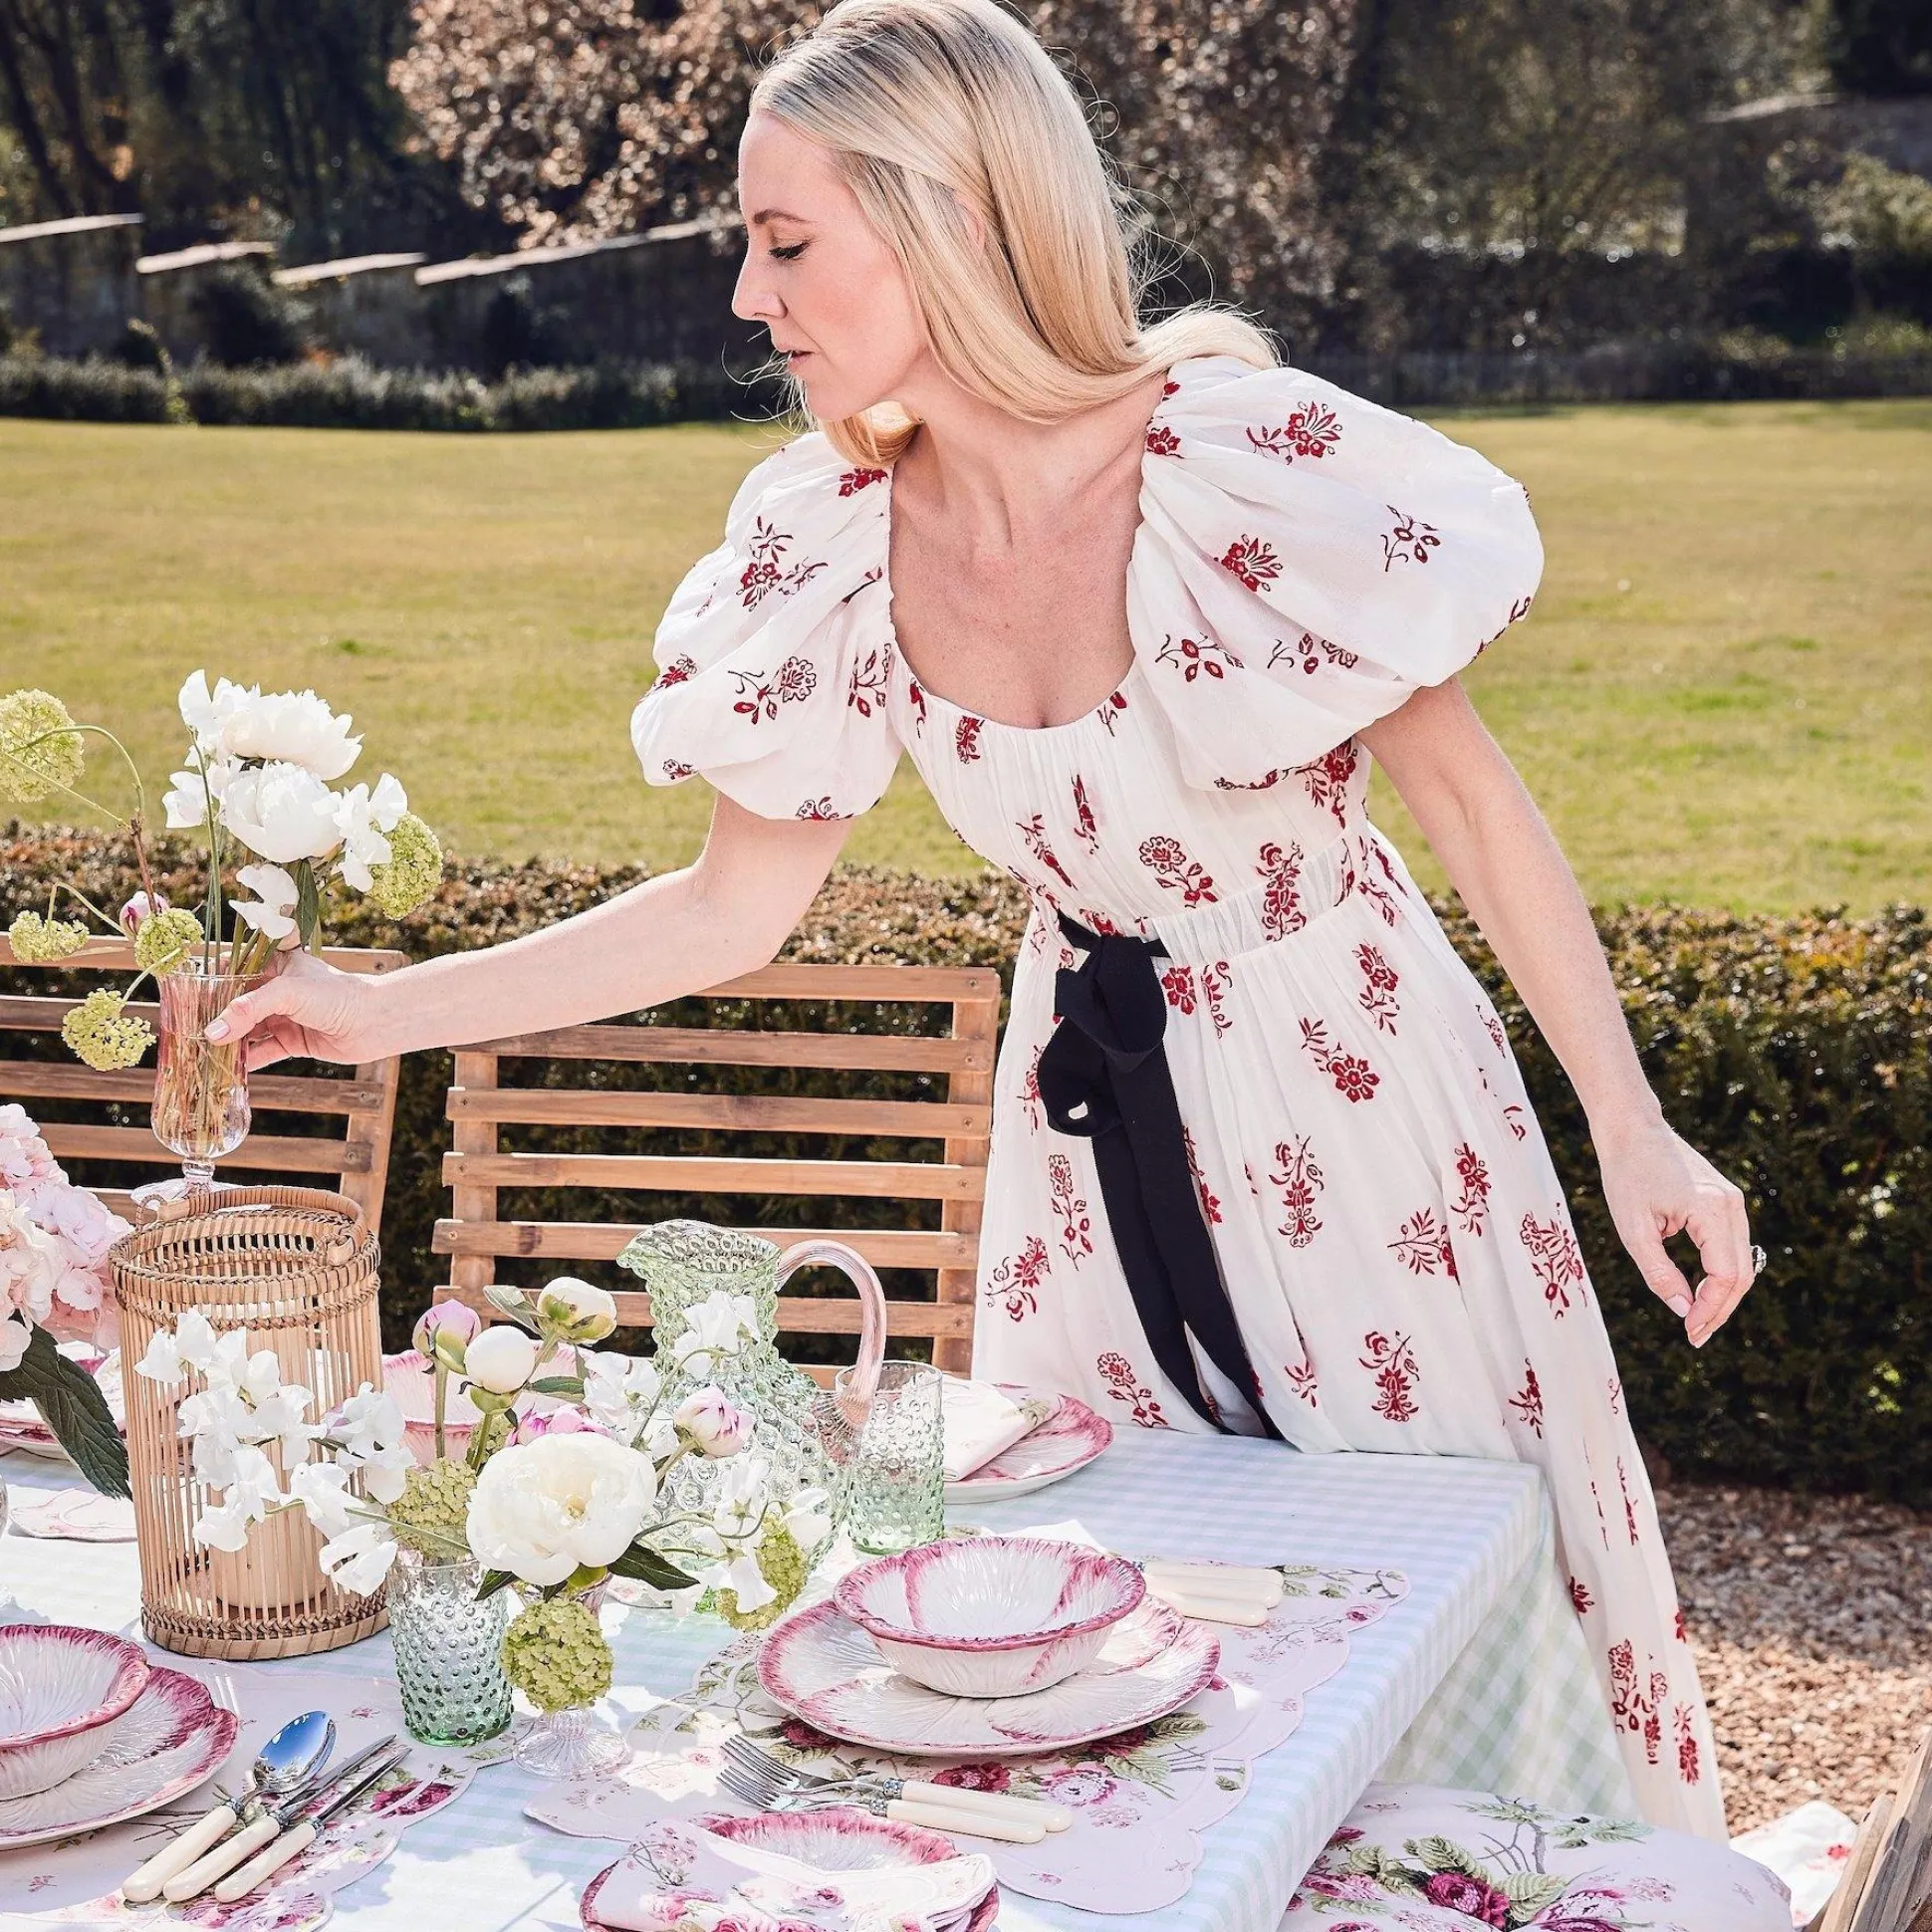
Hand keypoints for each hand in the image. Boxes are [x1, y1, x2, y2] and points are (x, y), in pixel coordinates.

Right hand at [202, 948, 393, 1070]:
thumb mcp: (288, 992)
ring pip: (247, 1029)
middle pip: (236, 1003)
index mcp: (276, 964)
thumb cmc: (337, 995)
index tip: (183, 997)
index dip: (209, 982)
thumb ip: (249, 1009)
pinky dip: (244, 1060)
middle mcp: (278, 989)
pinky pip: (261, 1051)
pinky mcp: (292, 1040)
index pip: (233, 969)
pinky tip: (225, 1070)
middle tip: (185, 1031)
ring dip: (227, 1042)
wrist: (376, 1022)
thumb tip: (214, 1033)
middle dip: (214, 1017)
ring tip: (199, 1053)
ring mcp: (284, 1016)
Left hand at [1597, 1117, 1756, 1346]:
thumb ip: (1658, 1272)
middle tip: (1695, 1335)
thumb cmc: (1626, 1174)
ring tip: (1697, 1320)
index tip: (1690, 1331)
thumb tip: (1682, 1310)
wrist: (1632, 1129)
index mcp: (1713, 1210)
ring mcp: (1733, 1202)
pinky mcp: (1726, 1201)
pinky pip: (1732, 1247)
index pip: (1726, 1275)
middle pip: (1742, 1274)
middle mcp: (1733, 1206)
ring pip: (1741, 1262)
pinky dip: (1720, 1274)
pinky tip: (1699, 1293)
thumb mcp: (1633, 1228)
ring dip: (1722, 1295)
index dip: (1711, 1309)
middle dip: (1720, 1309)